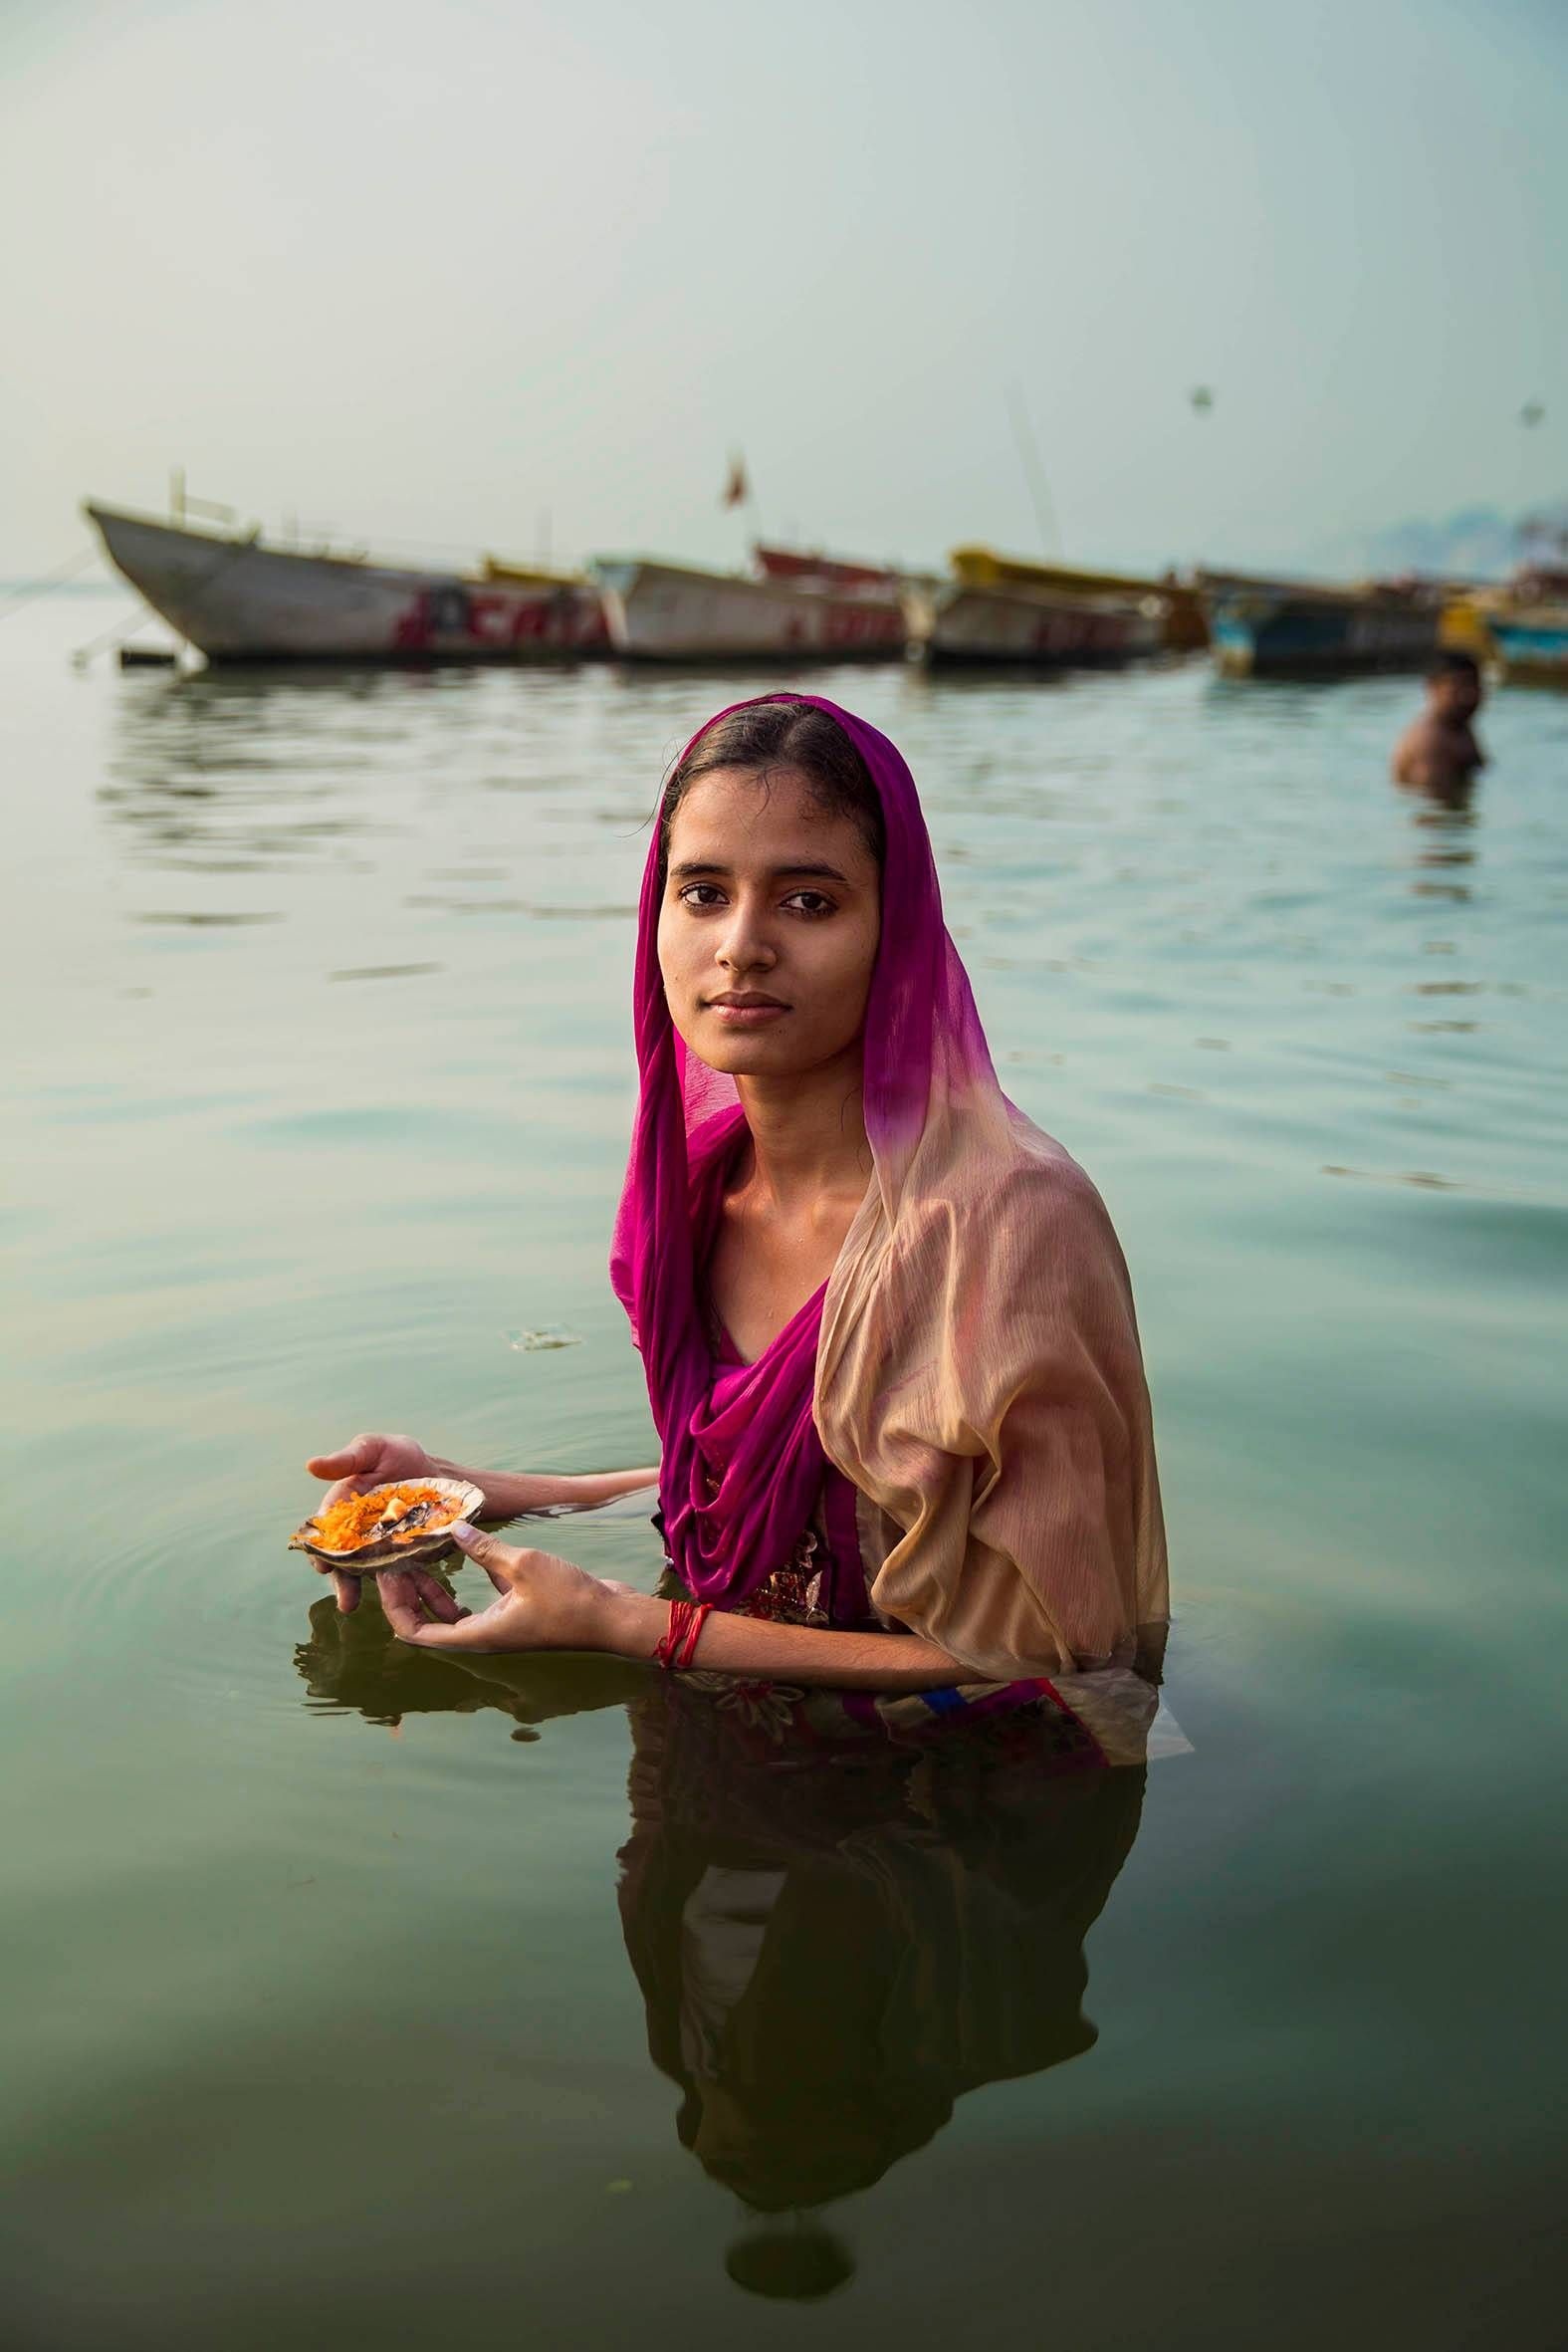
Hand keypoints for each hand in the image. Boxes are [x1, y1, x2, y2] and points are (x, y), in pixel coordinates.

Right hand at [304, 1430, 440, 1616]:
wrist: (439, 1471)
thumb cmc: (399, 1455)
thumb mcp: (373, 1449)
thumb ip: (346, 1460)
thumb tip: (311, 1465)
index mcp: (345, 1510)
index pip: (327, 1535)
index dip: (322, 1552)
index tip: (323, 1565)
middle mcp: (360, 1534)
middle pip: (346, 1561)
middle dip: (344, 1581)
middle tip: (346, 1601)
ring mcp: (383, 1548)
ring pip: (370, 1574)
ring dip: (369, 1592)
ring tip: (369, 1610)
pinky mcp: (407, 1556)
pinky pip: (401, 1574)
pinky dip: (401, 1588)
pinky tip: (406, 1603)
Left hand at [378, 1524, 622, 1655]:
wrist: (611, 1617)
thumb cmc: (569, 1599)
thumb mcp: (523, 1565)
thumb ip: (485, 1549)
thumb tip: (453, 1529)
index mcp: (478, 1635)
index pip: (416, 1633)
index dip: (394, 1608)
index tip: (387, 1576)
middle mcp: (483, 1635)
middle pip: (428, 1623)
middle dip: (409, 1593)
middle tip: (397, 1560)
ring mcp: (500, 1624)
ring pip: (452, 1612)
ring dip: (434, 1588)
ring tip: (420, 1555)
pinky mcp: (515, 1611)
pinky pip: (479, 1598)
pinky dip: (465, 1579)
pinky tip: (462, 1549)